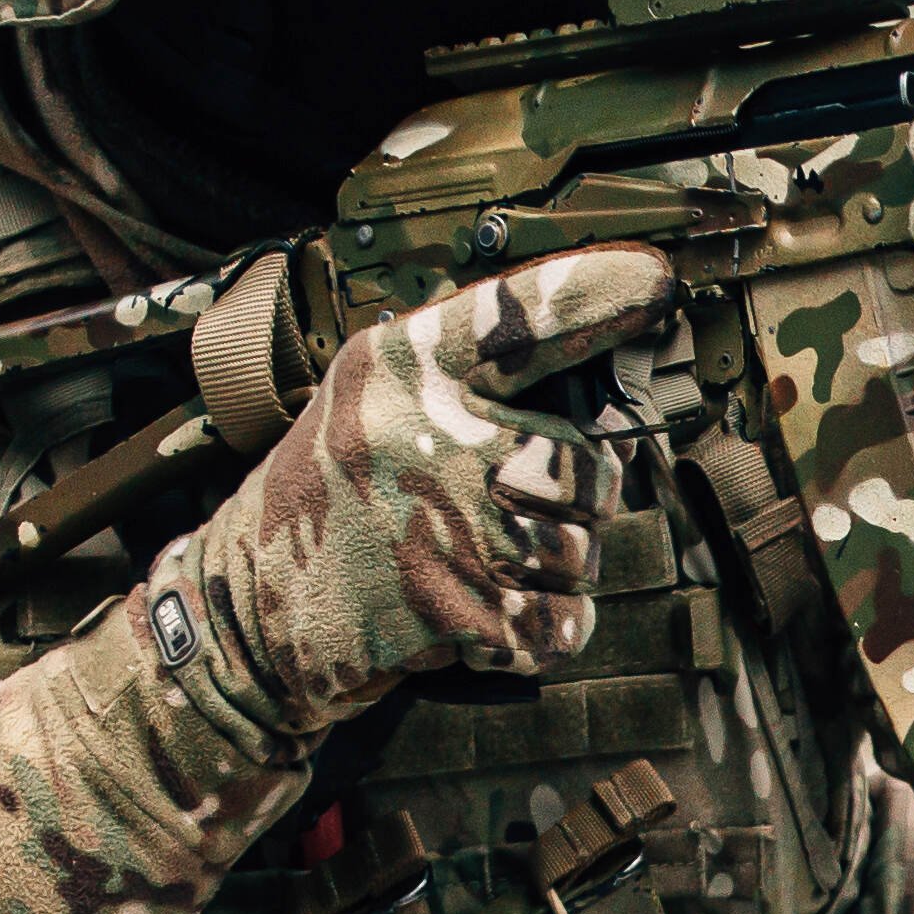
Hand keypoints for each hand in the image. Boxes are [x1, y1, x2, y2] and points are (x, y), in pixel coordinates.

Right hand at [167, 246, 676, 727]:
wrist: (249, 612)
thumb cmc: (332, 502)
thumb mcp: (372, 401)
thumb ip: (468, 377)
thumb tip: (606, 382)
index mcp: (402, 365)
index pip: (523, 315)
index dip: (603, 294)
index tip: (664, 282)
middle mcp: (426, 428)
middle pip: (587, 466)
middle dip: (571, 506)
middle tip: (501, 516)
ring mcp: (442, 520)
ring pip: (581, 550)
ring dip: (552, 576)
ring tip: (475, 565)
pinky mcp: (453, 607)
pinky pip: (558, 621)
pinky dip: (538, 631)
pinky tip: (481, 613)